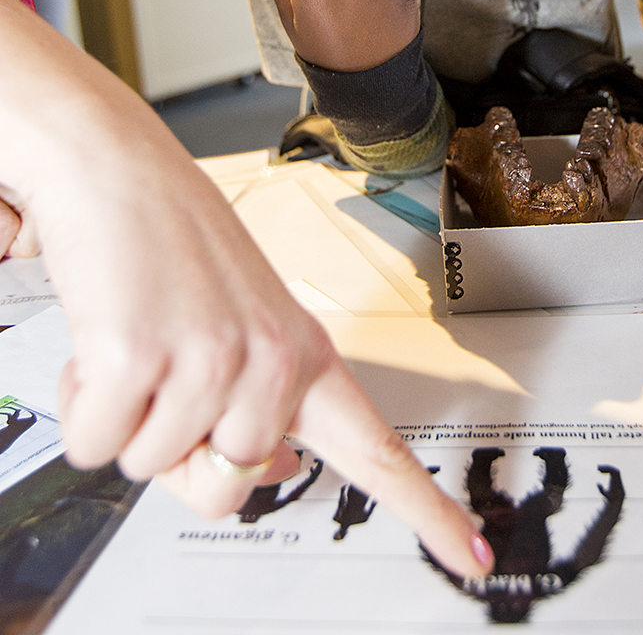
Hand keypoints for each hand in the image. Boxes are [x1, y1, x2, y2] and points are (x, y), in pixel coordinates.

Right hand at [0, 0, 491, 579]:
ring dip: (129, 415)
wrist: (116, 169)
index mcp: (303, 351)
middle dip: (181, 452)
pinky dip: (83, 404)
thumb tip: (271, 469)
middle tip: (168, 369)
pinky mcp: (141, 357)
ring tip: (139, 334)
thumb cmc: (172, 239)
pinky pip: (96, 445)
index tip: (473, 559)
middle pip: (228, 490)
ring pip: (152, 467)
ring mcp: (211, 360)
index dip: (426, 511)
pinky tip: (105, 336)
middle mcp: (270, 360)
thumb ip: (265, 396)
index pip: (375, 447)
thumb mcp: (244, 316)